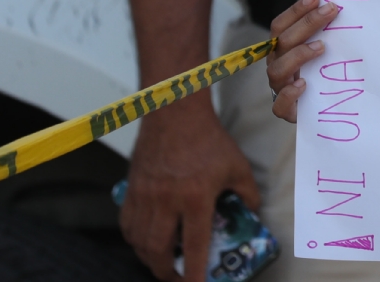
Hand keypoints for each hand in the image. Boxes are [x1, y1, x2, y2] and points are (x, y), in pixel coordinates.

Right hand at [120, 102, 259, 280]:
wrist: (175, 113)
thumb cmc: (209, 140)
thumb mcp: (237, 165)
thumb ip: (247, 192)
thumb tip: (252, 212)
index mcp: (196, 197)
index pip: (195, 245)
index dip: (195, 272)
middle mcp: (166, 201)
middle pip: (159, 250)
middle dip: (167, 272)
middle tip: (178, 277)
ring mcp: (145, 196)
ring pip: (140, 241)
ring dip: (150, 258)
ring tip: (163, 263)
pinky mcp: (130, 189)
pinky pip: (127, 224)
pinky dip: (134, 239)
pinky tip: (145, 241)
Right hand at [267, 0, 338, 122]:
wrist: (324, 108)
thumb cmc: (324, 71)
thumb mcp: (325, 49)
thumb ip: (327, 31)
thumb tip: (342, 5)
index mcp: (283, 48)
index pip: (281, 25)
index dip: (296, 10)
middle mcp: (278, 65)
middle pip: (282, 41)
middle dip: (306, 23)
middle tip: (331, 11)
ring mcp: (279, 87)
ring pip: (277, 70)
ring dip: (298, 55)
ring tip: (321, 47)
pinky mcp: (286, 111)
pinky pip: (279, 105)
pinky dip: (289, 94)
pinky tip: (304, 84)